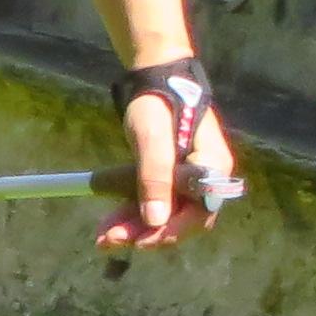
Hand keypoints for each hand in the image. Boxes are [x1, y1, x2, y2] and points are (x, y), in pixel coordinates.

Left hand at [100, 93, 235, 252]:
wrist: (153, 74)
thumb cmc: (157, 101)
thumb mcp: (152, 137)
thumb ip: (155, 177)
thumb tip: (155, 220)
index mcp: (212, 167)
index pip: (198, 213)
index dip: (169, 231)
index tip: (137, 241)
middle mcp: (206, 177)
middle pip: (181, 219)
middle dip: (145, 233)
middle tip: (108, 239)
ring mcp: (188, 178)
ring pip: (165, 215)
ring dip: (135, 227)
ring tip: (102, 236)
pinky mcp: (171, 177)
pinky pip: (155, 203)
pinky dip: (133, 214)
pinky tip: (109, 222)